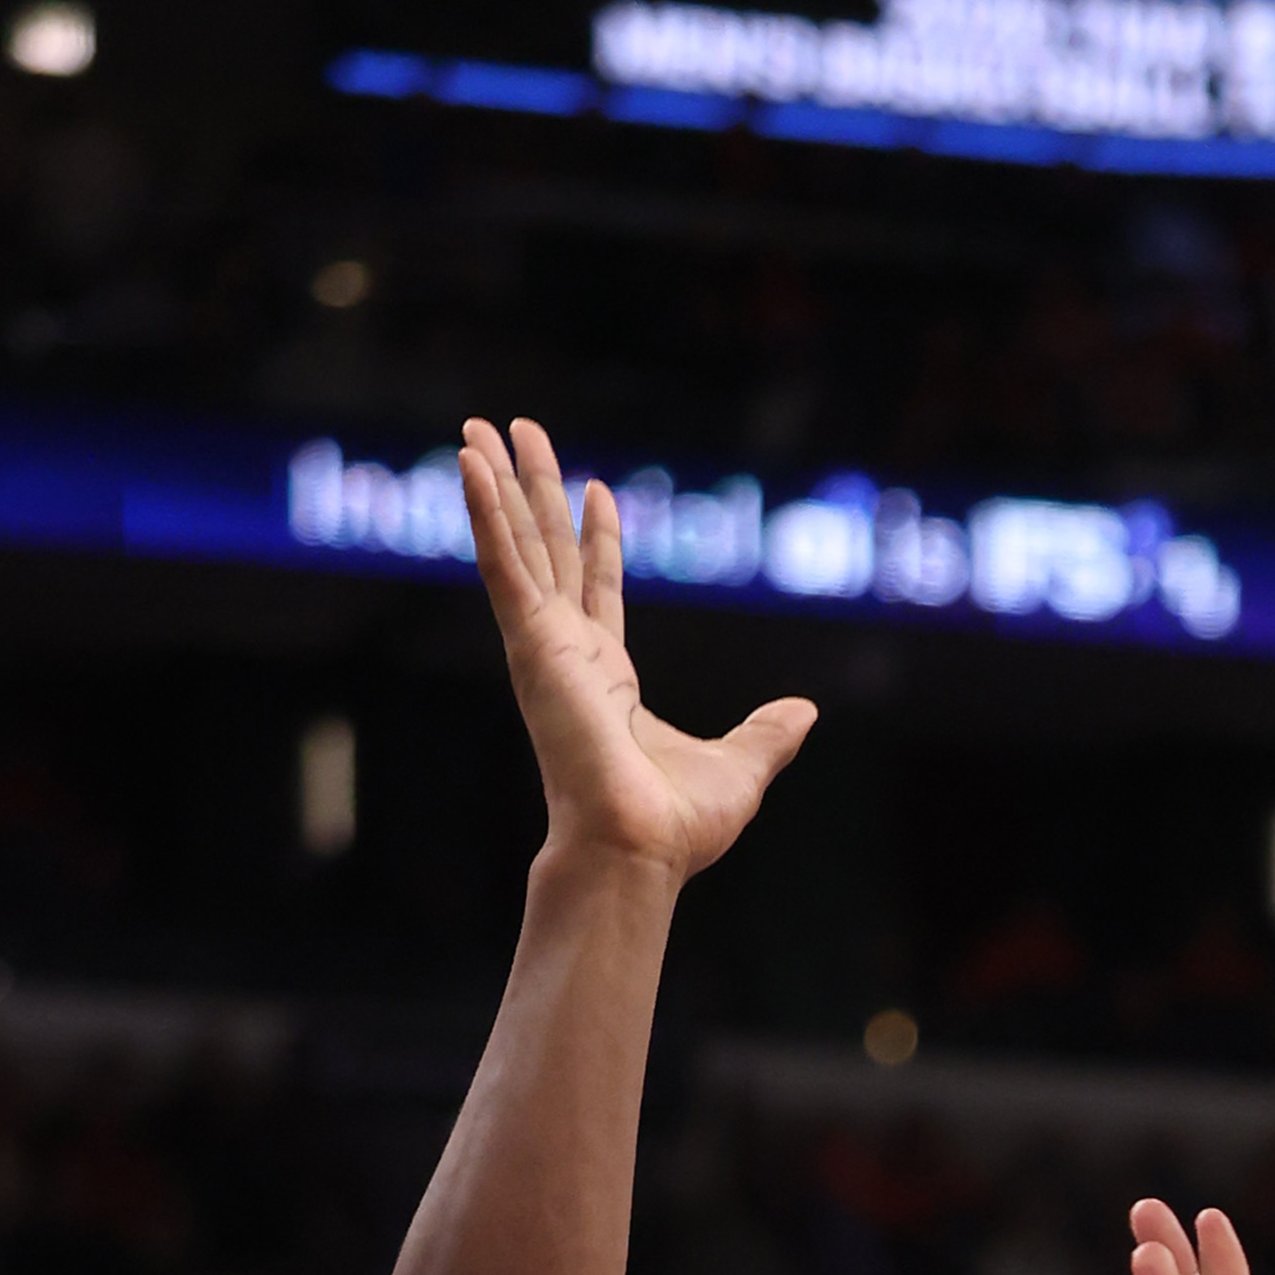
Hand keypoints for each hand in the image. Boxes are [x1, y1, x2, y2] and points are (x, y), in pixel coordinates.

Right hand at [459, 418, 813, 883]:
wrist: (638, 849)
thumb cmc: (677, 827)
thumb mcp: (741, 769)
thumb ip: (768, 735)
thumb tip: (805, 713)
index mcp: (608, 681)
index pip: (598, 591)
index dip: (597, 539)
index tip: (597, 490)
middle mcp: (568, 657)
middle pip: (548, 552)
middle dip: (533, 491)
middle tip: (514, 432)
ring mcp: (544, 648)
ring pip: (516, 545)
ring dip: (495, 484)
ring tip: (475, 426)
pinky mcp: (531, 645)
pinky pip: (502, 565)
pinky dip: (483, 512)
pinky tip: (469, 462)